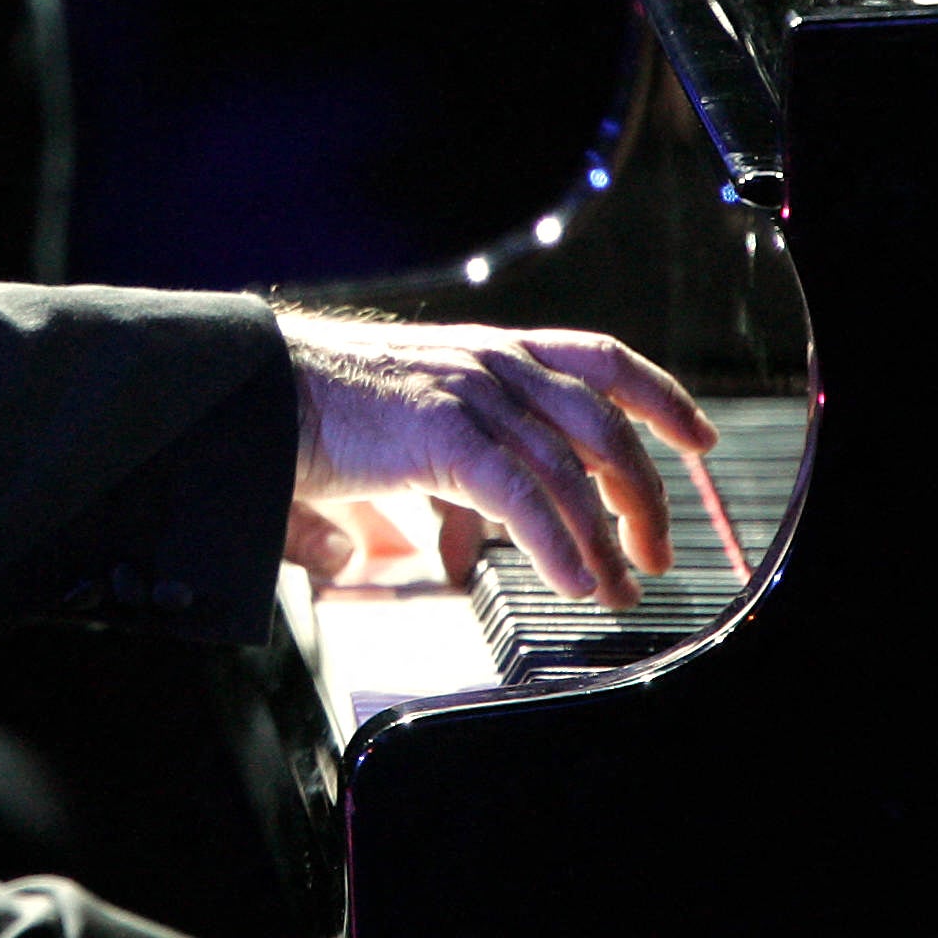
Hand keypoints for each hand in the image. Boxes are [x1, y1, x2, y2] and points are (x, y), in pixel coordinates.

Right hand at [277, 313, 716, 609]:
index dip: (658, 394)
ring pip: (571, 465)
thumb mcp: (361, 450)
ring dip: (607, 534)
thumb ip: (375, 500)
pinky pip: (525, 494)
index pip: (597, 359)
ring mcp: (467, 393)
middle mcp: (485, 362)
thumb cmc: (286, 416)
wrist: (241, 390)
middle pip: (603, 420)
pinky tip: (573, 581)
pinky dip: (559, 543)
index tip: (697, 436)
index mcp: (478, 353)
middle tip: (654, 550)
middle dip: (643, 491)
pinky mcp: (442, 433)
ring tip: (618, 585)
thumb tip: (355, 555)